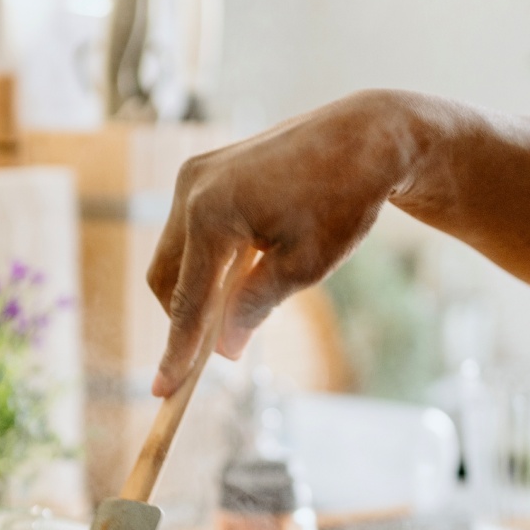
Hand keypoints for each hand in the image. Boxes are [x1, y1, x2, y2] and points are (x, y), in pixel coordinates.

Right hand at [147, 91, 414, 394]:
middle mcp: (191, 190)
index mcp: (212, 215)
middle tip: (212, 354)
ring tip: (239, 308)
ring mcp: (194, 175)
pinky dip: (206, 260)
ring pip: (173, 254)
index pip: (188, 301)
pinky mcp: (204, 170)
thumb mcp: (303, 267)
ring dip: (196, 288)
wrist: (364, 137)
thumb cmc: (342, 201)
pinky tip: (243, 271)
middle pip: (165, 277)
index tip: (164, 391)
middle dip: (183, 318)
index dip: (177, 352)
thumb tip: (223, 351)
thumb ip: (254, 308)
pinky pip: (189, 230)